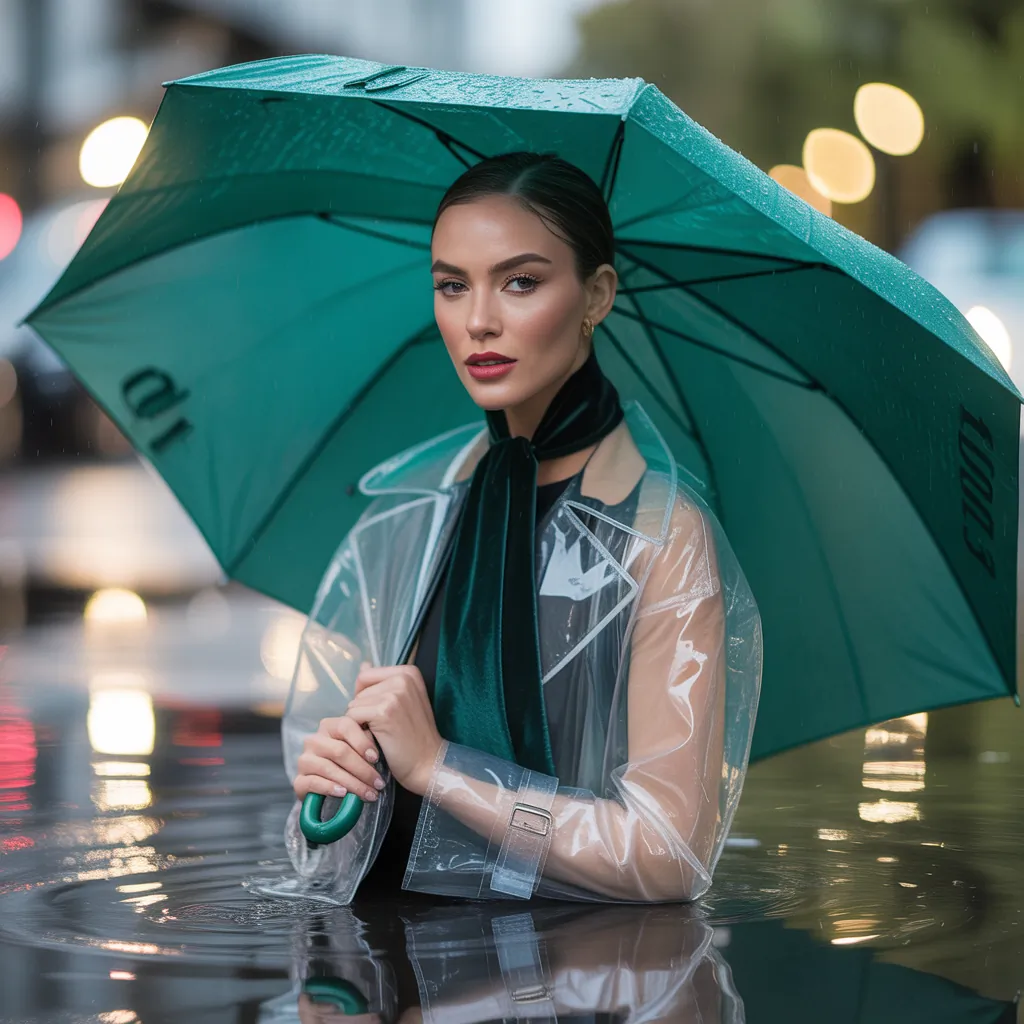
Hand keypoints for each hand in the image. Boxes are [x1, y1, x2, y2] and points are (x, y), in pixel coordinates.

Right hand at [293, 715, 385, 803]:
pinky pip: (313, 783)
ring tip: (369, 794)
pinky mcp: (298, 781)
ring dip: (353, 783)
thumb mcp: (362, 749)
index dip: (362, 741)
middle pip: (339, 751)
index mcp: (329, 726)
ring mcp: (304, 760)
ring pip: (329, 769)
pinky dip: (330, 788)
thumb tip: (376, 739)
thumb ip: (367, 740)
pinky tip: (343, 794)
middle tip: (378, 783)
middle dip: (363, 769)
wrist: (336, 789)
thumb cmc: (353, 764)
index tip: (376, 758)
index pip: (345, 725)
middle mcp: (314, 740)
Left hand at [346, 663, 443, 795]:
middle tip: (385, 728)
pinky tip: (374, 741)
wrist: (428, 763)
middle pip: (360, 690)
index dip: (366, 697)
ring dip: (360, 722)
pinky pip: (352, 716)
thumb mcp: (404, 701)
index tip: (382, 714)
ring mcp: (395, 694)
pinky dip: (358, 732)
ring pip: (354, 704)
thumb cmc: (414, 736)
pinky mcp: (384, 712)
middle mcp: (403, 678)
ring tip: (381, 735)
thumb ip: (382, 682)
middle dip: (363, 710)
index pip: (366, 676)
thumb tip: (363, 663)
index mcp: (409, 672)